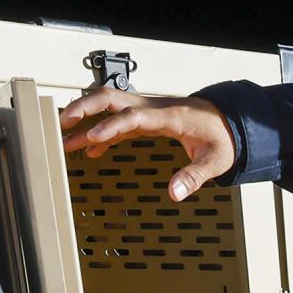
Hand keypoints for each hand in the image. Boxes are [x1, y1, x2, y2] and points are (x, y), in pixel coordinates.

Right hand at [59, 86, 234, 202]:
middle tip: (63, 124)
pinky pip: (118, 122)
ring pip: (110, 106)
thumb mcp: (216, 160)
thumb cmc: (223, 138)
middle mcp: (154, 109)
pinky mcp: (147, 120)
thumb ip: (195, 176)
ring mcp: (148, 112)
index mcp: (169, 116)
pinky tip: (91, 151)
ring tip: (65, 138)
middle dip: (85, 108)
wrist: (229, 121)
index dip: (111, 126)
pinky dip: (103, 134)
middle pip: (111, 98)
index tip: (91, 138)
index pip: (133, 116)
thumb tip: (175, 194)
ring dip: (87, 118)